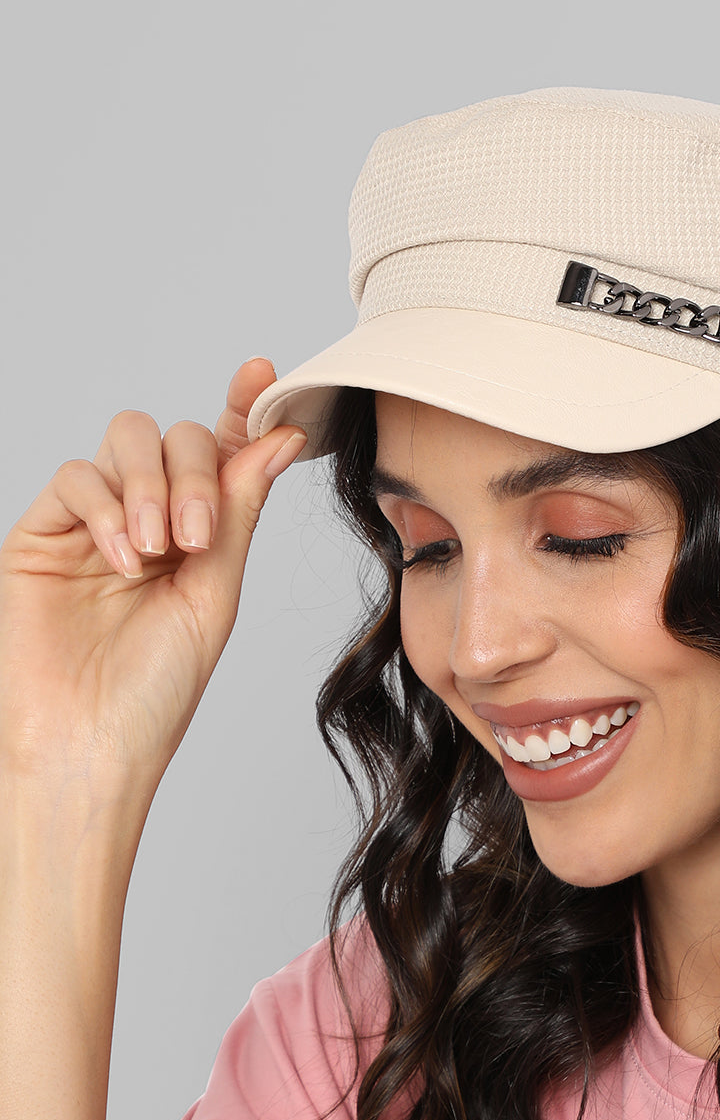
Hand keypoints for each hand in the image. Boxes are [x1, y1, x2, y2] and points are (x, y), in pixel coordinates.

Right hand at [0, 359, 307, 790]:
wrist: (92, 745)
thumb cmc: (157, 688)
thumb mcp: (215, 593)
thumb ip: (238, 511)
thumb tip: (277, 439)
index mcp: (198, 533)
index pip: (221, 453)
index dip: (241, 409)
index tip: (260, 374)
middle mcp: (148, 518)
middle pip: (174, 436)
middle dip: (193, 474)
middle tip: (196, 537)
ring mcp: (94, 523)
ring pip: (124, 442)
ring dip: (150, 485)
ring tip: (158, 551)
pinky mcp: (42, 534)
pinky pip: (74, 477)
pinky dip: (106, 506)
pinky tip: (123, 558)